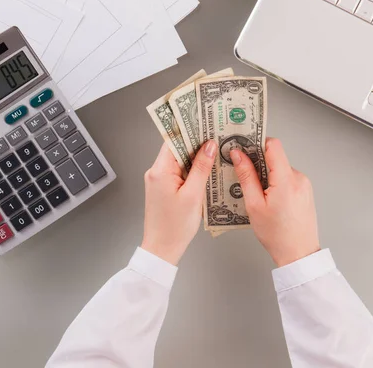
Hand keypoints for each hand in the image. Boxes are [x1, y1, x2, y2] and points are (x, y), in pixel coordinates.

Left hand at [142, 141, 217, 264]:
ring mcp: (159, 180)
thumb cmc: (175, 227)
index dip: (190, 131)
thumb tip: (209, 146)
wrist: (162, 248)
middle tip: (217, 137)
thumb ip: (202, 168)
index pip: (174, 141)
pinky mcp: (164, 188)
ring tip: (215, 153)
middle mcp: (155, 172)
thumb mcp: (193, 195)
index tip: (206, 124)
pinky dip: (192, 170)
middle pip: (177, 149)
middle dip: (197, 143)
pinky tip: (206, 172)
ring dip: (196, 158)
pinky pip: (179, 172)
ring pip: (180, 161)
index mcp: (159, 171)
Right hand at [230, 138, 319, 266]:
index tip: (242, 146)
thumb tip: (238, 155)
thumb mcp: (254, 205)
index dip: (256, 143)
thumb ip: (246, 176)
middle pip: (275, 157)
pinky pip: (286, 178)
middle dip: (257, 162)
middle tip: (241, 173)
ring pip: (280, 168)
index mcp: (286, 180)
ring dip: (266, 174)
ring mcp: (304, 184)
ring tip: (255, 193)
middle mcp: (299, 178)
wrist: (299, 253)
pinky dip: (274, 182)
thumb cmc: (277, 234)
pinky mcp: (305, 190)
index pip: (273, 145)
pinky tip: (267, 198)